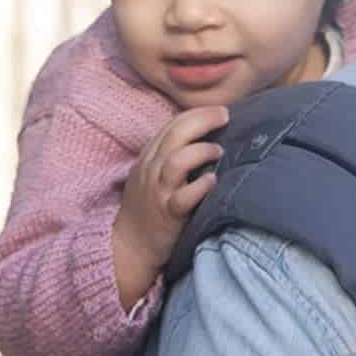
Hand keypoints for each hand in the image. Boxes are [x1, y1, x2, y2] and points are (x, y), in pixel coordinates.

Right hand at [111, 106, 227, 306]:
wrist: (130, 245)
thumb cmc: (148, 208)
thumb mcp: (152, 174)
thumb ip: (171, 155)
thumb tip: (204, 137)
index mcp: (149, 157)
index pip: (172, 125)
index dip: (197, 113)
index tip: (219, 111)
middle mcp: (152, 170)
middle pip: (175, 135)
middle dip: (202, 120)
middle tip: (225, 116)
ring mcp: (158, 192)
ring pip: (177, 161)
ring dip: (201, 151)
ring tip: (218, 151)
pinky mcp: (168, 214)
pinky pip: (183, 197)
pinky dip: (200, 187)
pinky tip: (212, 181)